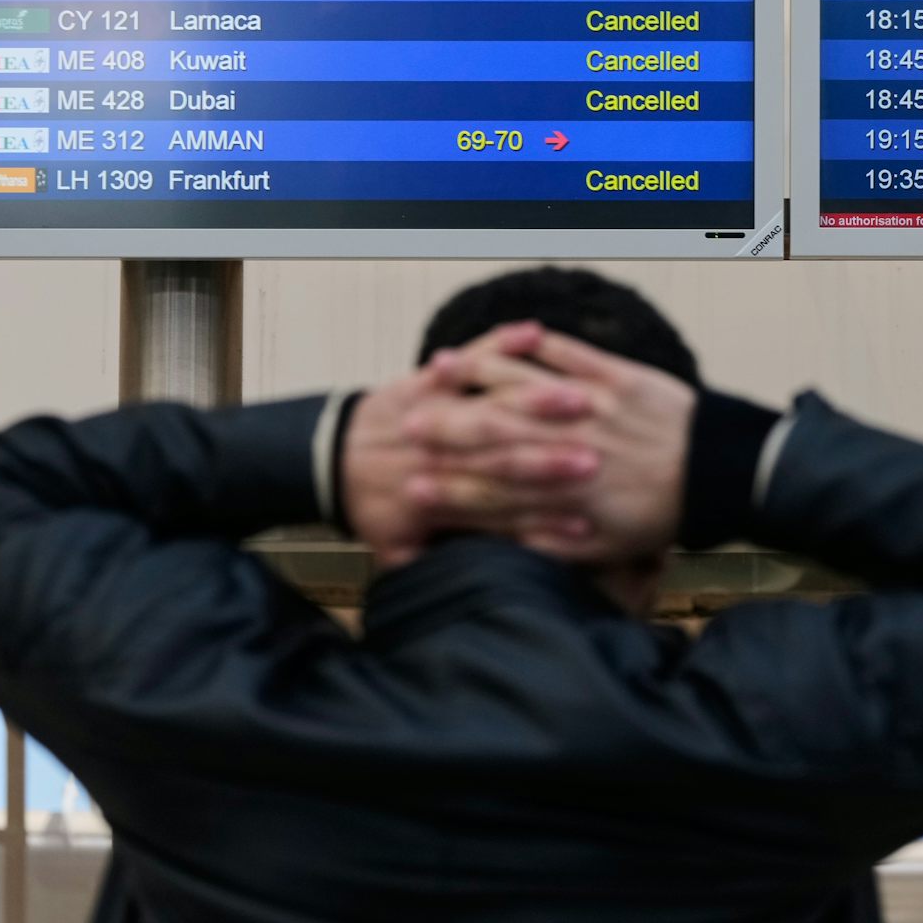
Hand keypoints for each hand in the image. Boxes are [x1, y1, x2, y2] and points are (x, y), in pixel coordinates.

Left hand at [341, 325, 597, 570]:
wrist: (327, 458)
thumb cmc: (371, 504)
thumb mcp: (390, 547)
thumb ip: (424, 566)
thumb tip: (465, 590)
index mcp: (439, 495)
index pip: (500, 506)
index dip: (542, 515)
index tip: (583, 521)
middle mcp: (443, 449)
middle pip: (505, 452)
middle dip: (551, 456)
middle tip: (595, 459)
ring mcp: (439, 409)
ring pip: (494, 401)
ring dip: (539, 398)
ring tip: (581, 399)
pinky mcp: (434, 380)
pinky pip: (473, 356)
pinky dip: (500, 342)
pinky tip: (533, 332)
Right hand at [412, 326, 695, 566]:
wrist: (721, 474)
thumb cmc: (662, 515)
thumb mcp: (606, 548)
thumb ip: (552, 544)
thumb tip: (504, 544)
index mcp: (564, 493)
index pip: (492, 491)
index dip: (448, 490)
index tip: (411, 487)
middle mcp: (570, 446)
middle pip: (492, 432)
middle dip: (444, 429)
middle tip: (405, 424)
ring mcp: (593, 406)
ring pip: (523, 385)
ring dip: (478, 375)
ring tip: (441, 368)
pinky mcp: (617, 377)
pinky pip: (568, 351)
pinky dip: (533, 342)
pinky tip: (512, 334)